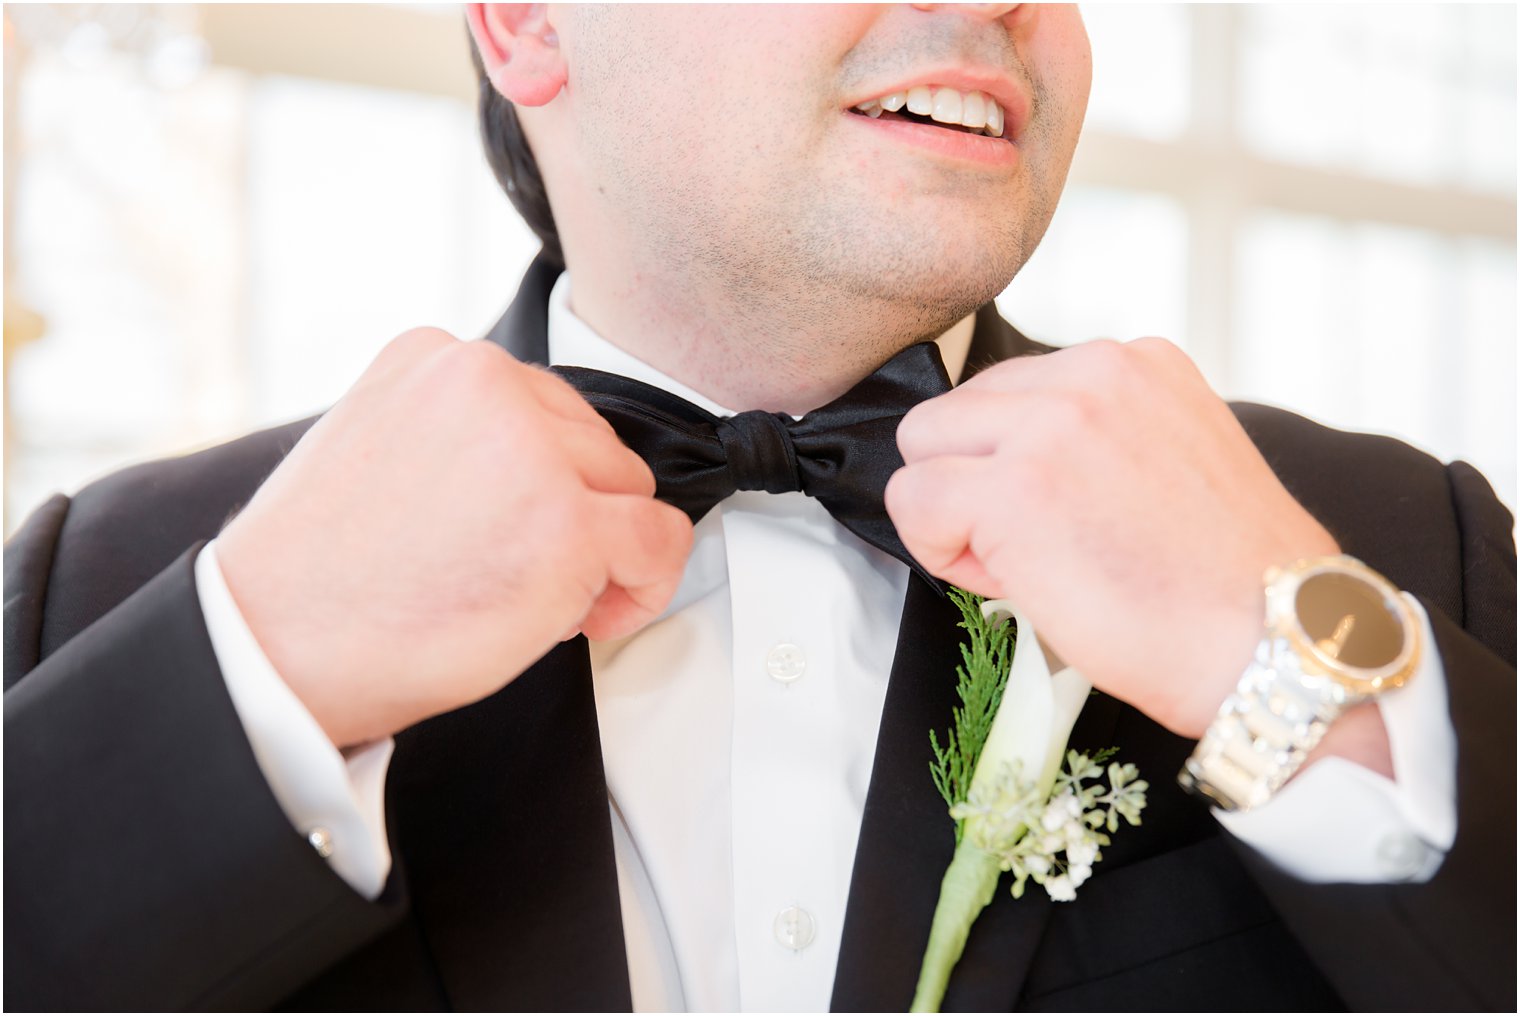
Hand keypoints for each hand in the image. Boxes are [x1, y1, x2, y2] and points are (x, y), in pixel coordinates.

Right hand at [217, 329, 692, 748]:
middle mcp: (487, 381)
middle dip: (571, 513)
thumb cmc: (318, 577)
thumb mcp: (379, 450)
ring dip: (601, 551)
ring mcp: (534, 449)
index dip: (538, 480)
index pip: (541, 408)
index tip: (503, 530)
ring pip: (630, 491)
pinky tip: (590, 616)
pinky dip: (643, 587)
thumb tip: (541, 475)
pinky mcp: (570, 522)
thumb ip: (459, 437)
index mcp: (434, 356)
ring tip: (527, 596)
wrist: (273, 648)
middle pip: (594, 445)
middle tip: (510, 575)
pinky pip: (660, 543)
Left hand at [885, 338, 1340, 738]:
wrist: (1273, 643)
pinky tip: (1008, 582)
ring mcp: (1050, 424)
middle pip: (955, 411)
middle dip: (973, 481)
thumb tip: (1006, 460)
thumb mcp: (1169, 459)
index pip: (1009, 391)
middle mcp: (1092, 373)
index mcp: (1133, 362)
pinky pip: (913, 501)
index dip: (1014, 464)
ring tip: (1025, 564)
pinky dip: (940, 551)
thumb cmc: (1224, 582)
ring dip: (952, 512)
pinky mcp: (1013, 486)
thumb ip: (1092, 435)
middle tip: (1036, 548)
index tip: (1064, 517)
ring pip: (922, 445)